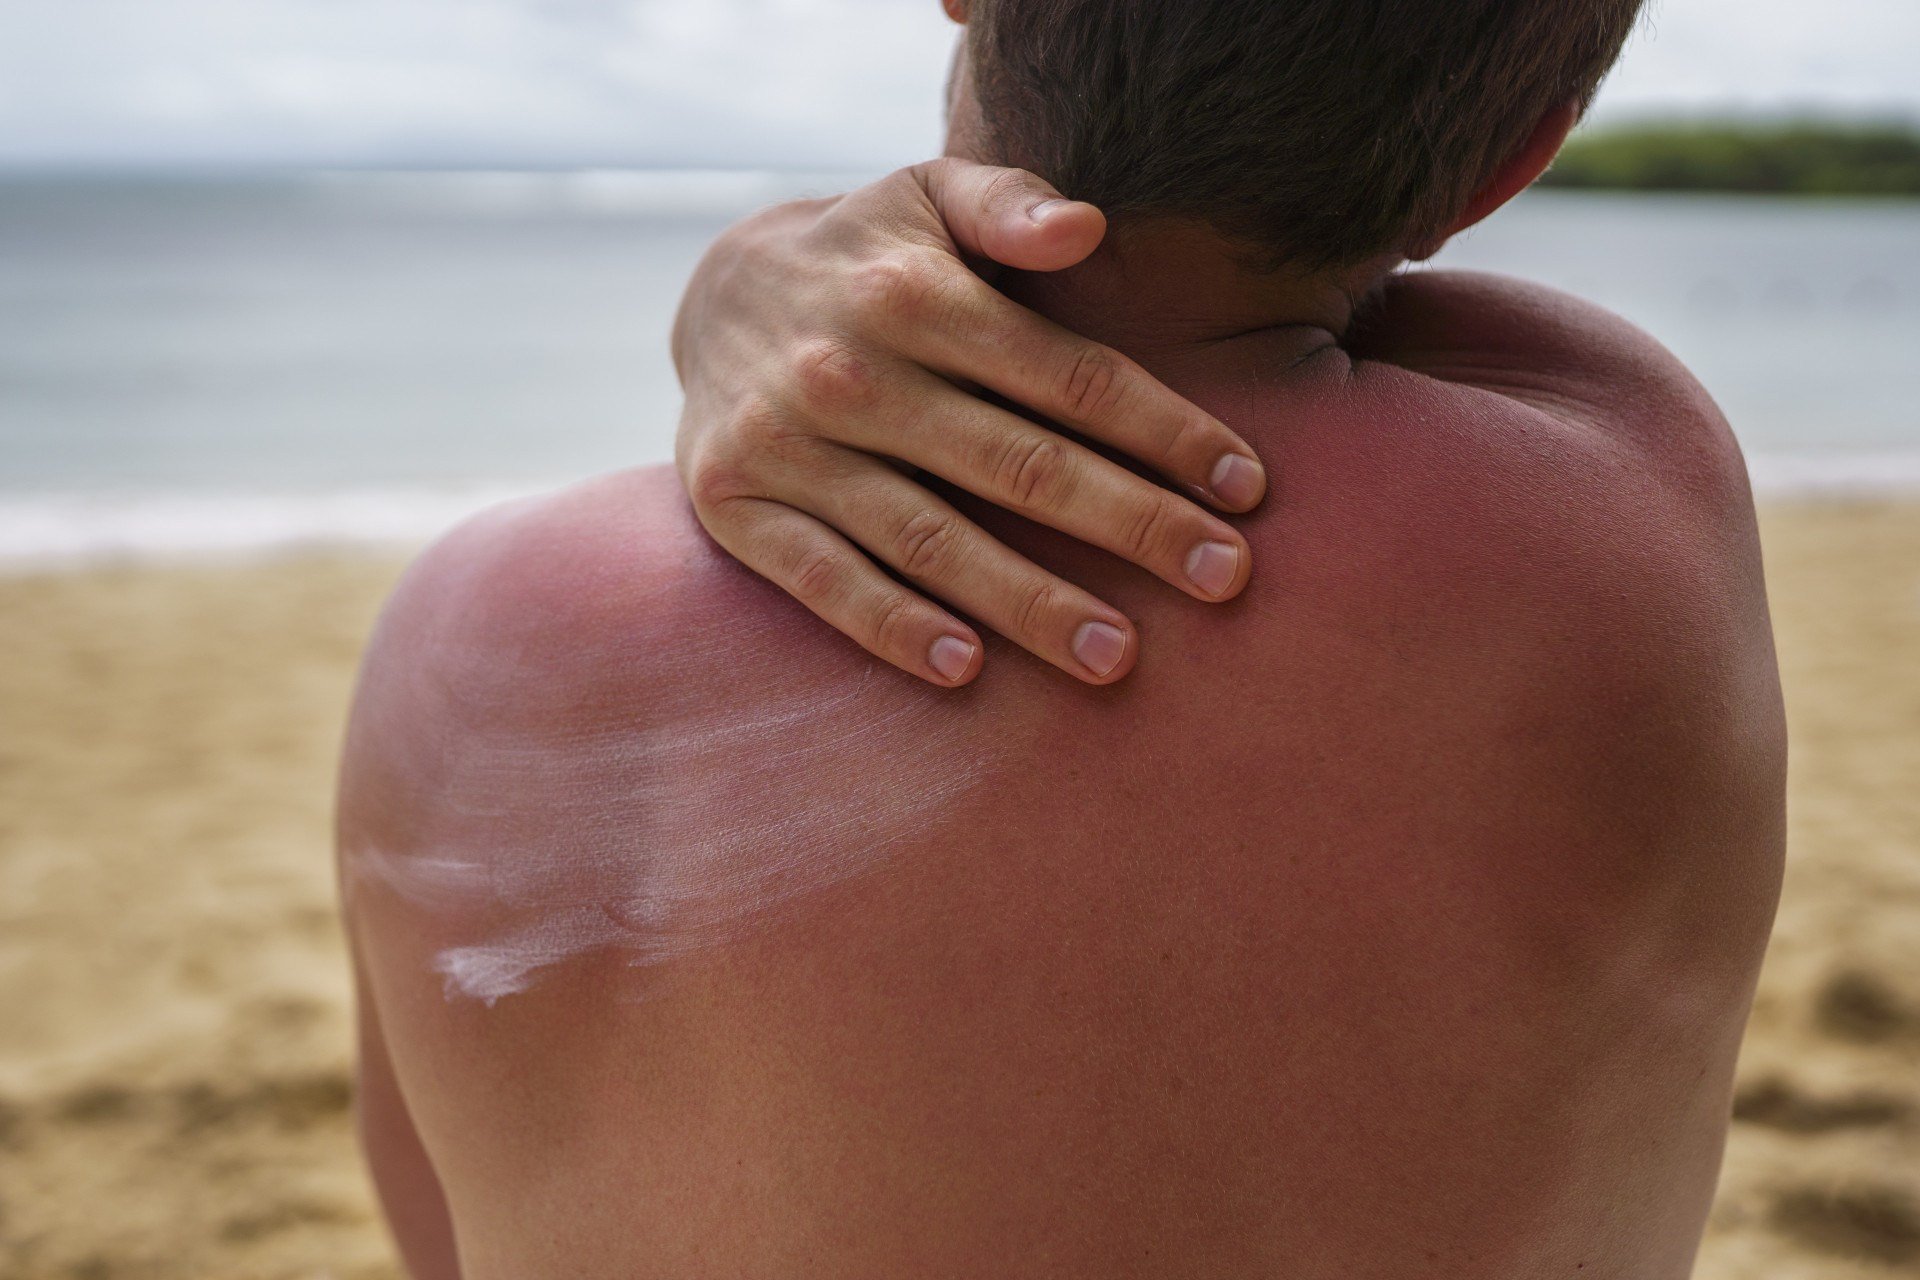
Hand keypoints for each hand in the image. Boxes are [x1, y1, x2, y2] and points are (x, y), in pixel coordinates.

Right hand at [672, 159, 1266, 686]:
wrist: (712, 295)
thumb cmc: (867, 256)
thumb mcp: (928, 195)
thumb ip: (1009, 201)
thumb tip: (1091, 226)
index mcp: (916, 295)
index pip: (1067, 374)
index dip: (1164, 432)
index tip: (1246, 487)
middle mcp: (851, 372)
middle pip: (1017, 464)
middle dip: (1132, 525)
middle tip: (1224, 578)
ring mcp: (788, 447)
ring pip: (930, 538)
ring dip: (1029, 603)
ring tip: (1118, 657)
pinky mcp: (737, 508)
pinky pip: (824, 580)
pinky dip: (892, 626)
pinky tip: (967, 670)